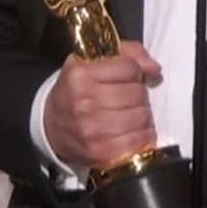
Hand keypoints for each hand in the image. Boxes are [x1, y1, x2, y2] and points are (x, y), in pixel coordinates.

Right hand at [44, 40, 161, 168]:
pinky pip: (138, 141)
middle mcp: (86, 102)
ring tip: (131, 114)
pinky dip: (143, 136)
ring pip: (142, 116)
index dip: (134, 71)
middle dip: (139, 94)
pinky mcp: (101, 153)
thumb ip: (130, 54)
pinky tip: (135, 132)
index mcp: (81, 75)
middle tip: (129, 98)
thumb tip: (156, 70)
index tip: (128, 77)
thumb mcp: (94, 61)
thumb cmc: (77, 88)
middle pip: (138, 93)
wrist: (50, 125)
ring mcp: (93, 130)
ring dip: (143, 115)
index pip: (129, 67)